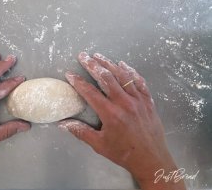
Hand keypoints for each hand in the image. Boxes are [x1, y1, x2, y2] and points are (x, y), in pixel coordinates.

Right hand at [59, 52, 185, 189]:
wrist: (152, 159)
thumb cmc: (124, 153)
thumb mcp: (99, 145)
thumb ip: (81, 132)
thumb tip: (63, 124)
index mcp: (111, 114)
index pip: (90, 92)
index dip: (78, 82)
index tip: (69, 74)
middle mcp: (124, 103)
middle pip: (106, 78)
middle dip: (93, 65)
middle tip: (83, 56)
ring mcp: (138, 100)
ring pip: (122, 76)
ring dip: (109, 64)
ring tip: (99, 55)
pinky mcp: (148, 100)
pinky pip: (139, 81)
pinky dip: (130, 71)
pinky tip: (123, 64)